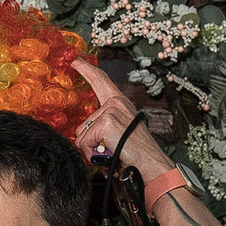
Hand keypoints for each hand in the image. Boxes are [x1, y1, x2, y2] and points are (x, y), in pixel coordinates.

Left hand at [68, 59, 173, 183]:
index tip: (74, 60)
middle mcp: (116, 103)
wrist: (151, 165)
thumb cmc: (136, 155)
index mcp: (120, 103)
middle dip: (89, 144)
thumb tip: (82, 135)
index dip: (86, 70)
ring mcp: (111, 110)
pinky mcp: (106, 122)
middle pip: (83, 125)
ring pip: (81, 136)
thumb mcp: (119, 134)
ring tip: (112, 153)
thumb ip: (102, 127)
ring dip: (92, 150)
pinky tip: (110, 154)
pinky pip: (84, 143)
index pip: (101, 81)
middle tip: (110, 151)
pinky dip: (93, 155)